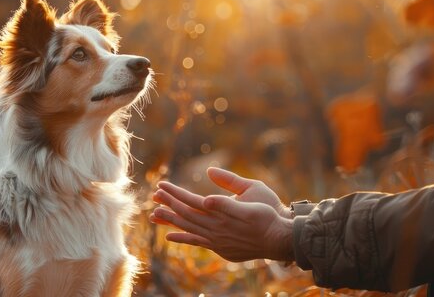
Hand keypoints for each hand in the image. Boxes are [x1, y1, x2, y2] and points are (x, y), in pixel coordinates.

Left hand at [150, 168, 294, 261]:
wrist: (279, 239)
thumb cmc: (268, 213)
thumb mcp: (253, 194)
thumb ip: (229, 193)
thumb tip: (206, 197)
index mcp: (221, 213)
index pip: (191, 201)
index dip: (175, 193)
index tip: (162, 185)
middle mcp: (215, 229)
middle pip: (186, 215)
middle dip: (169, 203)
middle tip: (154, 194)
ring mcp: (216, 241)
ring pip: (188, 229)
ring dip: (171, 220)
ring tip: (155, 214)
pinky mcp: (219, 248)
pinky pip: (195, 242)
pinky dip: (182, 238)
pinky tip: (169, 236)